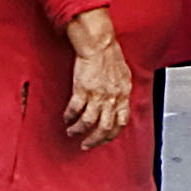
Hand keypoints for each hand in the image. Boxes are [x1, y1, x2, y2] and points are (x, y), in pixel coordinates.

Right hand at [60, 11, 130, 150]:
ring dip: (78, 130)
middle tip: (86, 145)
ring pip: (88, 122)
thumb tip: (118, 104)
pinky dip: (69, 117)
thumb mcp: (124, 77)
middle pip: (105, 127)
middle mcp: (112, 97)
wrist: (100, 44)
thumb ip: (121, 93)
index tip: (104, 139)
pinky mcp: (82, 89)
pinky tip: (66, 119)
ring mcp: (97, 94)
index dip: (112, 134)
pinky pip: (74, 109)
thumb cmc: (111, 57)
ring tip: (72, 133)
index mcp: (124, 94)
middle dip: (95, 139)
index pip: (122, 122)